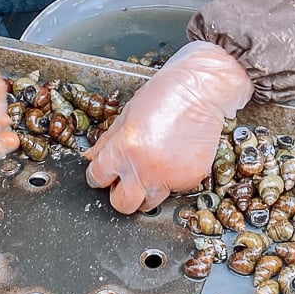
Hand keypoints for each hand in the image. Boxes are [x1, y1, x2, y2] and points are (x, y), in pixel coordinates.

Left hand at [86, 41, 252, 213]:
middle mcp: (144, 167)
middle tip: (126, 181)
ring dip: (146, 190)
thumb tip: (93, 158)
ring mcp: (169, 177)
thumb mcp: (127, 113)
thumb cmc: (165, 93)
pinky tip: (175, 158)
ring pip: (149, 203)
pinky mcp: (190, 179)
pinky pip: (175, 190)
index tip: (104, 175)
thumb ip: (108, 141)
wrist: (201, 89)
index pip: (97, 178)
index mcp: (124, 148)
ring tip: (153, 168)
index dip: (98, 176)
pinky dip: (173, 180)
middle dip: (120, 194)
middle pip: (122, 204)